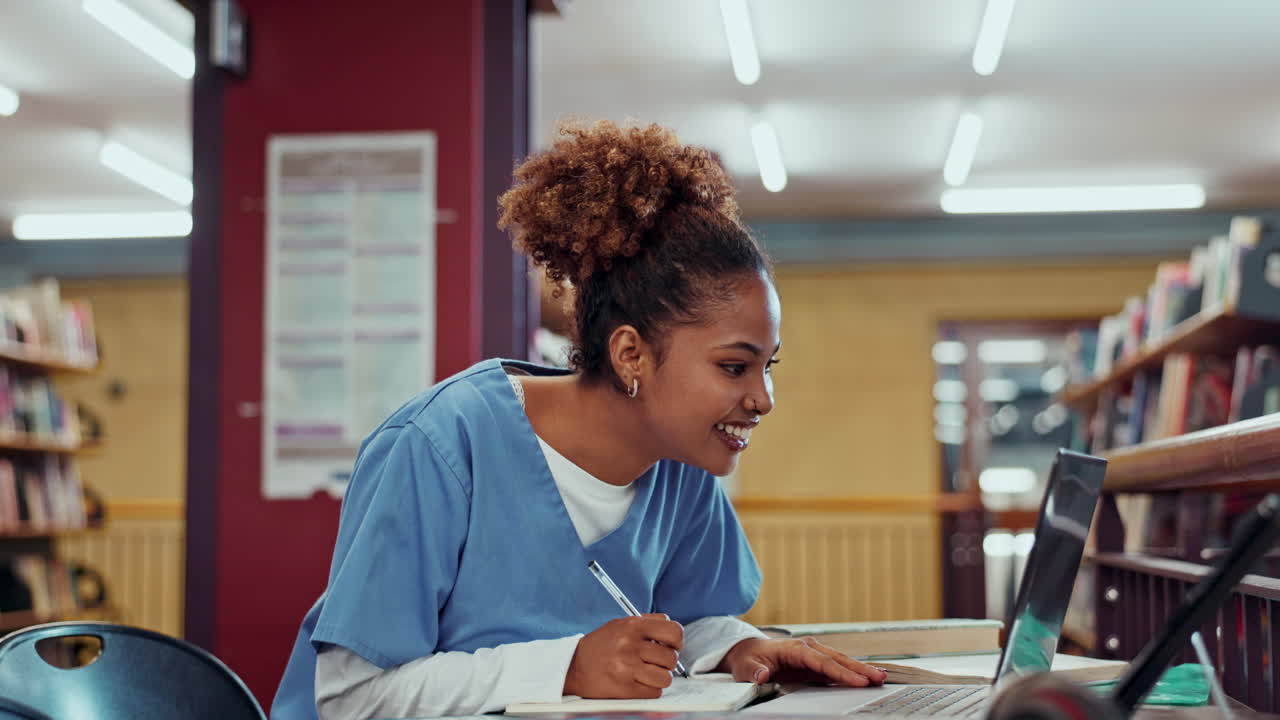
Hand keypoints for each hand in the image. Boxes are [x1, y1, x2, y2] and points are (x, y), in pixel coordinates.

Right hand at [564, 614, 684, 698]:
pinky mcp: (624, 688)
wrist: (573, 666)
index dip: (677, 641)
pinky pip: (654, 692)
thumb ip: (648, 623)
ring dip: (660, 677)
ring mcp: (627, 668)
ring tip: (648, 673)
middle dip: (667, 662)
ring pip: (666, 678)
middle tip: (656, 662)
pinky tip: (639, 682)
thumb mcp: (621, 624)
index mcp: (632, 626)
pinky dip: (650, 689)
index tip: (672, 646)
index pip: (674, 631)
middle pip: (671, 658)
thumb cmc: (601, 645)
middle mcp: (630, 645)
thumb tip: (673, 633)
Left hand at [720, 636, 887, 686]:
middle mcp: (808, 648)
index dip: (841, 672)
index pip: (822, 662)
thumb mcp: (746, 667)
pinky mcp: (815, 662)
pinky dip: (852, 672)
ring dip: (860, 669)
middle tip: (879, 678)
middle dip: (859, 669)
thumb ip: (755, 671)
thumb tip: (763, 674)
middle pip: (837, 659)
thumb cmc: (748, 659)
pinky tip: (866, 678)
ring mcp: (813, 654)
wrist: (747, 652)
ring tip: (881, 677)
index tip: (858, 681)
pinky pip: (836, 667)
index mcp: (794, 648)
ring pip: (840, 661)